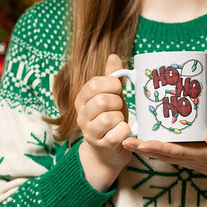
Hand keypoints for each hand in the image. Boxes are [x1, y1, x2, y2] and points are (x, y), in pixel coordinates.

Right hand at [75, 54, 131, 191]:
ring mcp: (89, 132)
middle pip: (102, 100)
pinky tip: (123, 132)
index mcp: (82, 99)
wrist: (109, 150)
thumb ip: (111, 77)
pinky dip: (125, 131)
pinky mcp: (101, 145)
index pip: (94, 84)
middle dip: (117, 103)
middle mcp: (81, 115)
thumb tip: (113, 56)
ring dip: (121, 118)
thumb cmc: (111, 119)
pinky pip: (117, 133)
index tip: (118, 90)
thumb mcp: (111, 95)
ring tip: (120, 122)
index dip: (111, 84)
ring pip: (109, 118)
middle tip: (119, 108)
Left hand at [122, 128, 206, 205]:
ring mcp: (191, 159)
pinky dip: (157, 147)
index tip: (140, 143)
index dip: (156, 147)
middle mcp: (193, 158)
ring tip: (129, 139)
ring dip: (146, 148)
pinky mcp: (193, 157)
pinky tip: (148, 140)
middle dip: (143, 148)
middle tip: (123, 140)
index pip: (175, 151)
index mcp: (203, 154)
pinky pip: (171, 152)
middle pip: (163, 153)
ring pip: (165, 153)